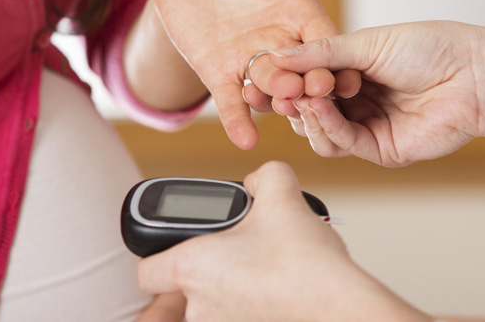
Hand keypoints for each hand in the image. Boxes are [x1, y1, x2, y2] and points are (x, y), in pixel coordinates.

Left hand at [136, 161, 427, 321]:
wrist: (338, 307)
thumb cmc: (306, 264)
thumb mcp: (284, 198)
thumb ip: (264, 176)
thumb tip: (258, 181)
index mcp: (192, 267)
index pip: (146, 272)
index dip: (159, 256)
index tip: (184, 248)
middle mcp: (198, 308)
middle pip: (185, 291)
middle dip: (210, 273)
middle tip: (241, 257)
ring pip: (213, 310)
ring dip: (231, 294)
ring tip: (266, 276)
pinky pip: (238, 318)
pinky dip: (252, 309)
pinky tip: (278, 296)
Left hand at [154, 0, 363, 149]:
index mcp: (304, 17)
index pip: (329, 46)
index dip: (340, 63)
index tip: (351, 79)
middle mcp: (283, 46)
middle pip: (304, 74)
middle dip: (311, 85)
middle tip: (316, 91)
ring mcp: (252, 63)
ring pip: (271, 91)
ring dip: (277, 101)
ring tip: (281, 106)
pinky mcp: (220, 74)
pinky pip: (232, 102)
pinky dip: (239, 121)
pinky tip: (245, 139)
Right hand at [270, 21, 484, 166]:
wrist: (472, 75)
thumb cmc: (432, 49)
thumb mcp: (366, 44)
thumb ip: (320, 54)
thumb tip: (277, 55)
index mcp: (356, 72)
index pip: (309, 82)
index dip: (291, 80)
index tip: (274, 72)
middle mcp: (360, 101)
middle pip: (310, 112)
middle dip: (295, 101)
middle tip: (286, 90)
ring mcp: (370, 127)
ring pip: (321, 134)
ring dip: (307, 116)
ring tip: (304, 98)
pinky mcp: (382, 149)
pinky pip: (343, 144)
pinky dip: (327, 126)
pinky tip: (319, 107)